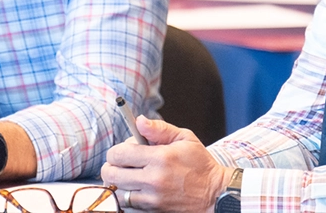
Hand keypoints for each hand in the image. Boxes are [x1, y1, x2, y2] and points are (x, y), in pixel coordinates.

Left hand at [102, 117, 230, 212]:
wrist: (214, 195)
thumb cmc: (200, 164)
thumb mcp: (184, 138)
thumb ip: (159, 129)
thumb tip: (138, 120)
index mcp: (159, 158)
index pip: (119, 154)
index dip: (115, 150)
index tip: (121, 150)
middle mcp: (153, 180)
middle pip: (112, 174)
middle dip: (111, 166)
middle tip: (120, 163)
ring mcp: (152, 200)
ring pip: (117, 192)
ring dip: (118, 184)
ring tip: (127, 176)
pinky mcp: (153, 212)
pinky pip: (128, 206)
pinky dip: (127, 198)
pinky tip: (136, 189)